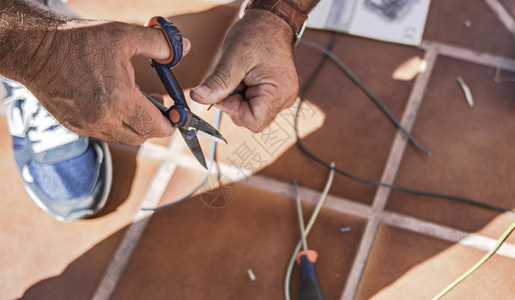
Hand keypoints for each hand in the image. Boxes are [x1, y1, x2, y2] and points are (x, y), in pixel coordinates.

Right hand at [20, 20, 189, 144]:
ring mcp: (87, 126)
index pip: (156, 129)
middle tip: (159, 106)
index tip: (175, 114)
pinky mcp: (74, 126)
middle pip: (142, 137)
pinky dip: (115, 125)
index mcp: (119, 101)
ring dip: (135, 126)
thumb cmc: (78, 42)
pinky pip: (104, 134)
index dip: (171, 124)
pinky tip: (115, 105)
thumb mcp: (124, 35)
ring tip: (137, 102)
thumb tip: (183, 48)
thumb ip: (159, 45)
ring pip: (122, 138)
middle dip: (154, 125)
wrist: (34, 51)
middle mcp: (103, 120)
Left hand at [190, 9, 298, 132]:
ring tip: (241, 76)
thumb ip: (217, 82)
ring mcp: (281, 98)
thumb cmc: (258, 34)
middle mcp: (284, 99)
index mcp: (279, 93)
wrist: (270, 22)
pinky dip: (243, 95)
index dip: (233, 111)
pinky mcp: (274, 95)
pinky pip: (254, 104)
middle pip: (251, 119)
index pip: (253, 121)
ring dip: (238, 99)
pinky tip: (245, 78)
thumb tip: (198, 98)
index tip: (224, 93)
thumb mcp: (234, 57)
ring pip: (250, 112)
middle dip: (235, 103)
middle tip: (232, 80)